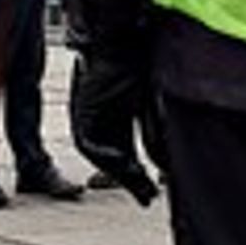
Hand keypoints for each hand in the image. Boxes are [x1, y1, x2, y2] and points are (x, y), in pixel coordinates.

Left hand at [68, 41, 163, 205]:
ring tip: (139, 184)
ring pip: (102, 157)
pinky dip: (105, 155)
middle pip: (115, 162)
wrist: (120, 46)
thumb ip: (154, 136)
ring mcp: (89, 120)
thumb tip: (166, 167)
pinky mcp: (79, 115)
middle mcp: (103, 123)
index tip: (151, 193)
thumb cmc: (138, 70)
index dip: (139, 176)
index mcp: (121, 121)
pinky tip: (123, 161)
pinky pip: (89, 145)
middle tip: (146, 197)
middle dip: (131, 181)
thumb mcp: (149, 109)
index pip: (129, 156)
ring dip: (120, 172)